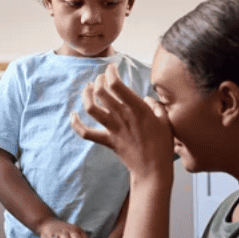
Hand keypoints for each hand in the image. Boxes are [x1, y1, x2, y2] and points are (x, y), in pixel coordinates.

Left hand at [71, 64, 173, 181]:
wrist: (153, 169)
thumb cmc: (162, 144)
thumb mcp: (165, 120)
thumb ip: (155, 105)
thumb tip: (146, 99)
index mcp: (138, 108)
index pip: (117, 85)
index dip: (111, 72)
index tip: (112, 68)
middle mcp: (123, 116)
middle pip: (101, 92)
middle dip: (99, 80)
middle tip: (101, 78)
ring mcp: (113, 129)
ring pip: (91, 108)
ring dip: (87, 95)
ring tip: (88, 88)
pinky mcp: (107, 140)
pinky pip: (86, 132)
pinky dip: (76, 124)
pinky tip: (73, 114)